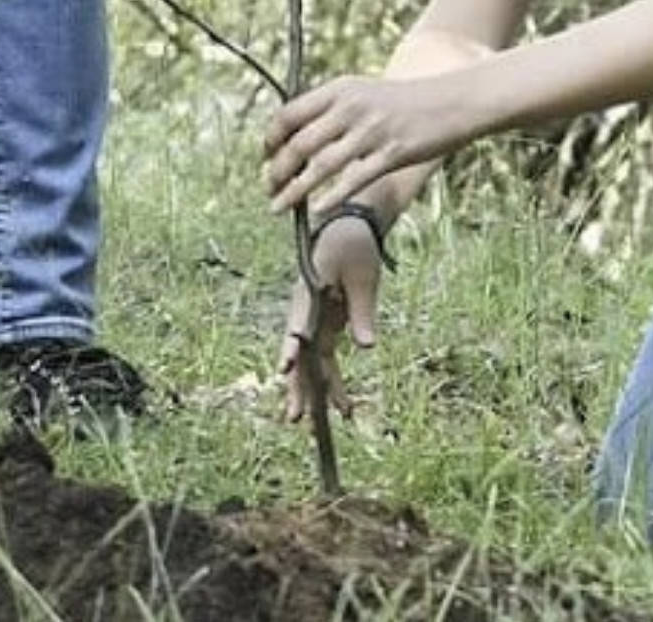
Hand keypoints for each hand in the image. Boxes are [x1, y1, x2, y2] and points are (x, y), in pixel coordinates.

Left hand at [264, 72, 482, 214]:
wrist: (453, 100)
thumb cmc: (404, 101)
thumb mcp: (364, 92)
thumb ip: (332, 109)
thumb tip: (296, 135)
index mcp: (340, 89)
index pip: (289, 114)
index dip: (270, 139)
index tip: (265, 158)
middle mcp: (351, 107)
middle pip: (299, 143)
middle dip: (276, 170)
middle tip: (267, 188)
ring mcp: (371, 131)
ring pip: (320, 165)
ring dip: (294, 190)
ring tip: (277, 206)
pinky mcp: (391, 153)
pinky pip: (353, 179)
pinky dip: (331, 196)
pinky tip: (317, 210)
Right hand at [277, 215, 384, 421]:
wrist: (350, 226)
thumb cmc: (354, 244)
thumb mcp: (363, 274)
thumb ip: (362, 310)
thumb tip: (367, 348)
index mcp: (309, 290)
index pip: (299, 322)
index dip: (291, 346)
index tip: (285, 367)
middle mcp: (306, 309)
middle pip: (299, 352)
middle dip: (297, 386)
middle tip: (295, 417)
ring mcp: (315, 319)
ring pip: (311, 362)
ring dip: (315, 392)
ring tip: (320, 426)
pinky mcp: (327, 324)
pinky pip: (327, 358)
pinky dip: (333, 380)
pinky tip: (344, 407)